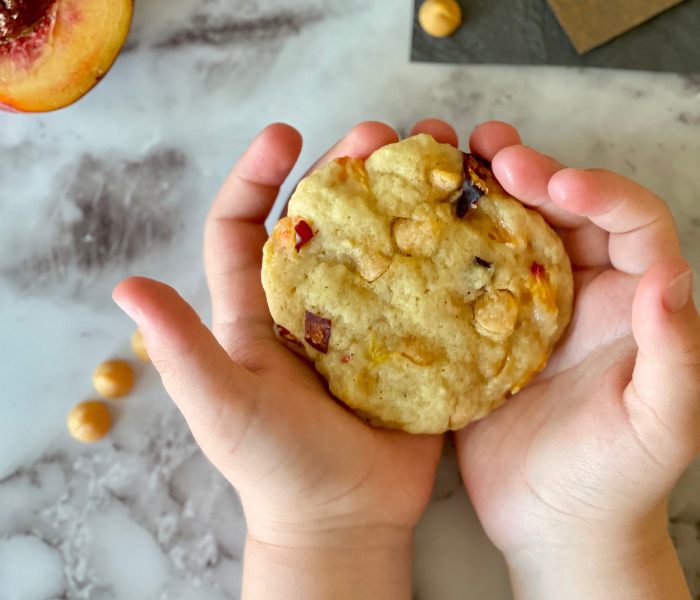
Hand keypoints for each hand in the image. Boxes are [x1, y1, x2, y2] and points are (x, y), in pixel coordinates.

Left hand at [112, 120, 455, 598]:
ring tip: (438, 159)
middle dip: (348, 169)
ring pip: (380, 241)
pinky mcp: (410, 339)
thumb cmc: (276, 467)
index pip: (245, 225)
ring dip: (404, 197)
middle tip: (383, 136)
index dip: (257, 176)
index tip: (285, 134)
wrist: (344, 518)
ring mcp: (365, 318)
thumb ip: (182, 348)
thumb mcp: (223, 406)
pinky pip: (427, 283)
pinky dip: (447, 250)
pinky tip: (472, 220)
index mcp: (260, 307)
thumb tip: (126, 286)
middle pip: (324, 218)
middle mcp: (311, 302)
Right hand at [454, 121, 699, 598]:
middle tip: (489, 151)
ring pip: (508, 234)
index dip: (596, 189)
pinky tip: (418, 228)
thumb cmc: (618, 480)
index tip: (553, 181)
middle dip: (530, 173)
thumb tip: (671, 279)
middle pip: (560, 211)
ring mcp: (525, 311)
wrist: (555, 526)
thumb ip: (677, 355)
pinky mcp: (481, 333)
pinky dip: (444, 247)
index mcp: (630, 303)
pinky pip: (463, 277)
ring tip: (450, 160)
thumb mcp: (662, 425)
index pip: (627, 222)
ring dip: (483, 195)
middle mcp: (579, 294)